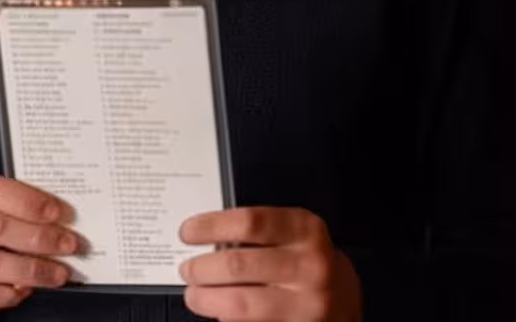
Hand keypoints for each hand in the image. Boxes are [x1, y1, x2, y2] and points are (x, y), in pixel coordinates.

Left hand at [178, 206, 360, 321]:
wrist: (346, 297)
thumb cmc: (306, 259)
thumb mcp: (293, 233)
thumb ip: (258, 231)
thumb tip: (205, 238)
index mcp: (305, 229)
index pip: (248, 222)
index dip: (211, 226)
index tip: (188, 231)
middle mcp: (310, 265)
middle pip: (238, 265)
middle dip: (202, 268)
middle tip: (187, 268)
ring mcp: (308, 304)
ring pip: (240, 303)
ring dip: (207, 298)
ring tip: (194, 294)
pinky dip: (227, 320)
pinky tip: (219, 313)